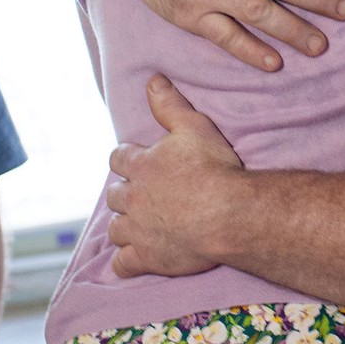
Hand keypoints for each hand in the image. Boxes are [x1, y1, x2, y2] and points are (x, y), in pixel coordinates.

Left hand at [107, 76, 242, 279]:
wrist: (230, 214)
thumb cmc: (214, 169)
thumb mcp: (194, 127)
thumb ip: (169, 105)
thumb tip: (152, 80)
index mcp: (141, 166)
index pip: (119, 159)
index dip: (127, 160)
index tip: (135, 163)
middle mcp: (133, 198)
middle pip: (114, 196)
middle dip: (124, 194)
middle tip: (141, 196)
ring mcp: (138, 230)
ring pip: (115, 229)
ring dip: (123, 226)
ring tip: (137, 225)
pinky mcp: (147, 257)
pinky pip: (123, 263)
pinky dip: (125, 261)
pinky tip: (132, 259)